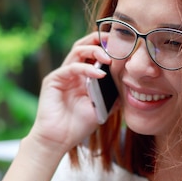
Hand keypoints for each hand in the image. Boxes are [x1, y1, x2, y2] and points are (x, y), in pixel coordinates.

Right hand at [28, 32, 111, 154]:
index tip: (123, 47)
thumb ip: (111, 96)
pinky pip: (71, 68)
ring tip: (109, 58)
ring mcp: (62, 75)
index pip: (93, 54)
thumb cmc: (77, 126)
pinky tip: (99, 74)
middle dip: (99, 40)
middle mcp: (72, 72)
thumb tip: (128, 87)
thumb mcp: (101, 108)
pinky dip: (86, 68)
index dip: (106, 47)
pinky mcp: (53, 80)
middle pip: (84, 45)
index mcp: (83, 76)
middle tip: (115, 42)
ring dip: (94, 50)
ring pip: (77, 51)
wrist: (58, 140)